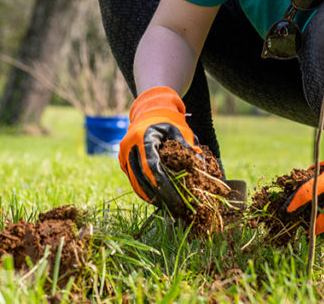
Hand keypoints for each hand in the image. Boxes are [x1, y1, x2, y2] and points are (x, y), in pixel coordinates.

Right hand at [118, 86, 198, 214]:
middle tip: (175, 209)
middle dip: (159, 196)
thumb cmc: (166, 122)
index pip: (152, 168)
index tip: (177, 200)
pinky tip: (157, 200)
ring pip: (136, 183)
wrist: (148, 113)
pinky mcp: (123, 162)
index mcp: (142, 138)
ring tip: (168, 208)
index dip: (164, 187)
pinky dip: (145, 192)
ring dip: (151, 197)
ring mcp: (123, 155)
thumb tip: (201, 164)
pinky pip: (133, 181)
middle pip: (143, 179)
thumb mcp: (179, 130)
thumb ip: (187, 146)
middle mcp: (129, 147)